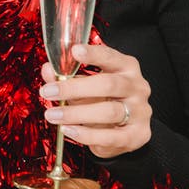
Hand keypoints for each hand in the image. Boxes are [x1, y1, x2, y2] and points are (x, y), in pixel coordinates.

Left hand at [39, 42, 151, 158]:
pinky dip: (86, 134)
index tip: (74, 51)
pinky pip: (110, 136)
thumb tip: (48, 71)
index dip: (93, 54)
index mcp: (126, 67)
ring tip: (52, 115)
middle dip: (74, 88)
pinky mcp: (138, 135)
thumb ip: (68, 78)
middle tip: (48, 91)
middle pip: (108, 84)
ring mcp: (140, 111)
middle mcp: (137, 87)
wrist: (128, 130)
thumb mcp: (86, 85)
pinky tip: (68, 130)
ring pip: (109, 111)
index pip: (110, 57)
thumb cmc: (105, 100)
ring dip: (76, 113)